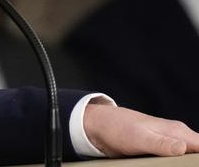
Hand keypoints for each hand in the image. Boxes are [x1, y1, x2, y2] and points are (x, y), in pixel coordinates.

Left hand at [84, 101, 198, 156]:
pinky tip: (170, 166)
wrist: (98, 125)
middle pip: (197, 154)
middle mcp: (177, 136)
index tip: (193, 166)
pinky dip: (176, 164)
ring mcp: (169, 143)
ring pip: (187, 157)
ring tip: (169, 166)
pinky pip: (175, 159)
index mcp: (177, 131)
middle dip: (193, 163)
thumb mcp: (140, 138)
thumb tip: (183, 148)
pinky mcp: (160, 150)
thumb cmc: (117, 128)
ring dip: (186, 163)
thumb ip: (163, 144)